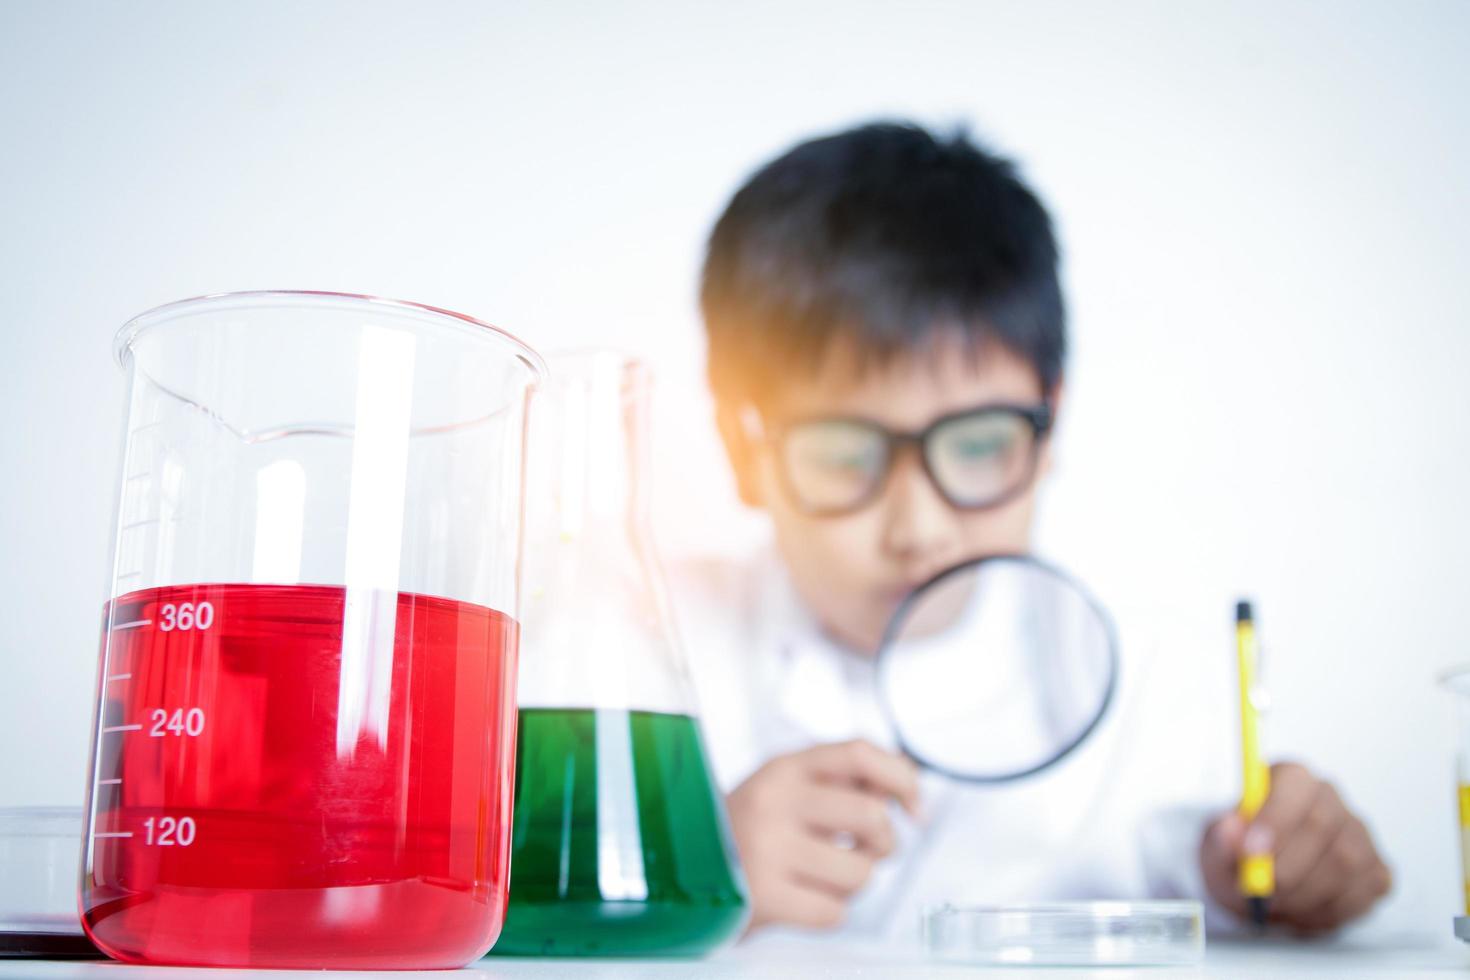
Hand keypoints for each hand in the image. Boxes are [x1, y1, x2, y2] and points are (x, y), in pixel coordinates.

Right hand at [726, 739, 920, 931]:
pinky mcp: (764, 896)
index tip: (914, 807)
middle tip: (867, 849)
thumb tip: (911, 795)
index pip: (859, 752)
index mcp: (784, 768)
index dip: (901, 778)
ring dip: (853, 882)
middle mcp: (774, 801)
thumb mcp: (785, 788)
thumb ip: (841, 782)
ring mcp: (767, 848)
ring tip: (825, 876)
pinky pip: (834, 912)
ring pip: (860, 871)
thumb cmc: (748, 830)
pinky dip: (829, 911)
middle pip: (871, 813)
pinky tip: (803, 898)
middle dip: (884, 841)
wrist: (681, 870)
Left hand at [1200, 762, 1391, 933]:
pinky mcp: (1376, 872)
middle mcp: (1329, 799)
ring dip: (1302, 894)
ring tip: (1273, 902)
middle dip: (1287, 867)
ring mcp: (1359, 834)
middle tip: (1259, 890)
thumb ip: (1222, 839)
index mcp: (1291, 778)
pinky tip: (1298, 909)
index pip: (1295, 784)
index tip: (1252, 851)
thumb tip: (1230, 829)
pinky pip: (1358, 895)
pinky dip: (1323, 912)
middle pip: (1322, 827)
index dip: (1276, 819)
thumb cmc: (1239, 853)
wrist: (1256, 879)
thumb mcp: (1218, 847)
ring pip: (1343, 865)